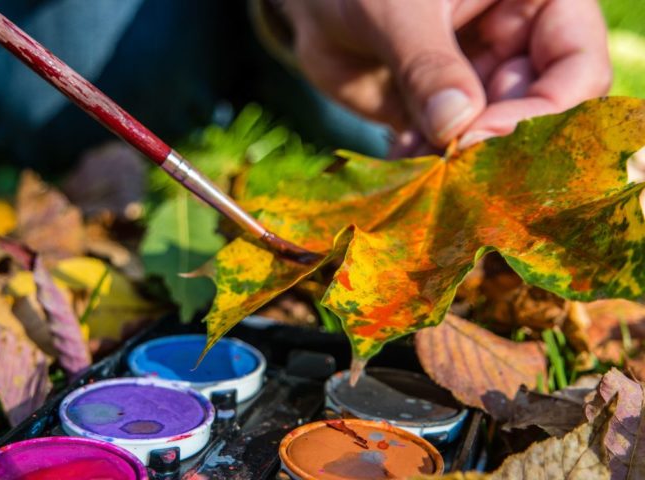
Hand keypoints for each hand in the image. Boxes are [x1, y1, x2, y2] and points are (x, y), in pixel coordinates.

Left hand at [281, 0, 610, 156]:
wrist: (316, 3)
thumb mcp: (397, 10)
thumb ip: (428, 63)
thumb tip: (457, 126)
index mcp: (535, 2)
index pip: (576, 67)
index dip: (543, 111)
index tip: (482, 137)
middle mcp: (519, 47)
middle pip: (541, 115)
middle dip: (498, 147)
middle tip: (451, 168)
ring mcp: (482, 84)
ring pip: (495, 140)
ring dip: (459, 164)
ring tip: (419, 166)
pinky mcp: (446, 114)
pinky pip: (451, 150)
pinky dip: (429, 164)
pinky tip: (401, 159)